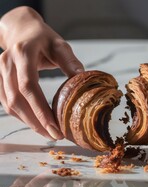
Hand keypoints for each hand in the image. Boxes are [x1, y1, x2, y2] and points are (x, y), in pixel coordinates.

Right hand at [0, 6, 83, 139]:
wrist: (22, 31)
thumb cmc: (43, 39)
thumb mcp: (60, 45)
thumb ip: (69, 61)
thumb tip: (82, 80)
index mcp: (23, 53)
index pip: (28, 86)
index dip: (40, 110)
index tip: (55, 127)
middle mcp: (6, 63)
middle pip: (17, 100)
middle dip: (36, 122)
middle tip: (54, 136)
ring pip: (9, 104)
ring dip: (28, 122)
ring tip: (47, 133)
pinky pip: (6, 103)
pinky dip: (21, 116)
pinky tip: (35, 123)